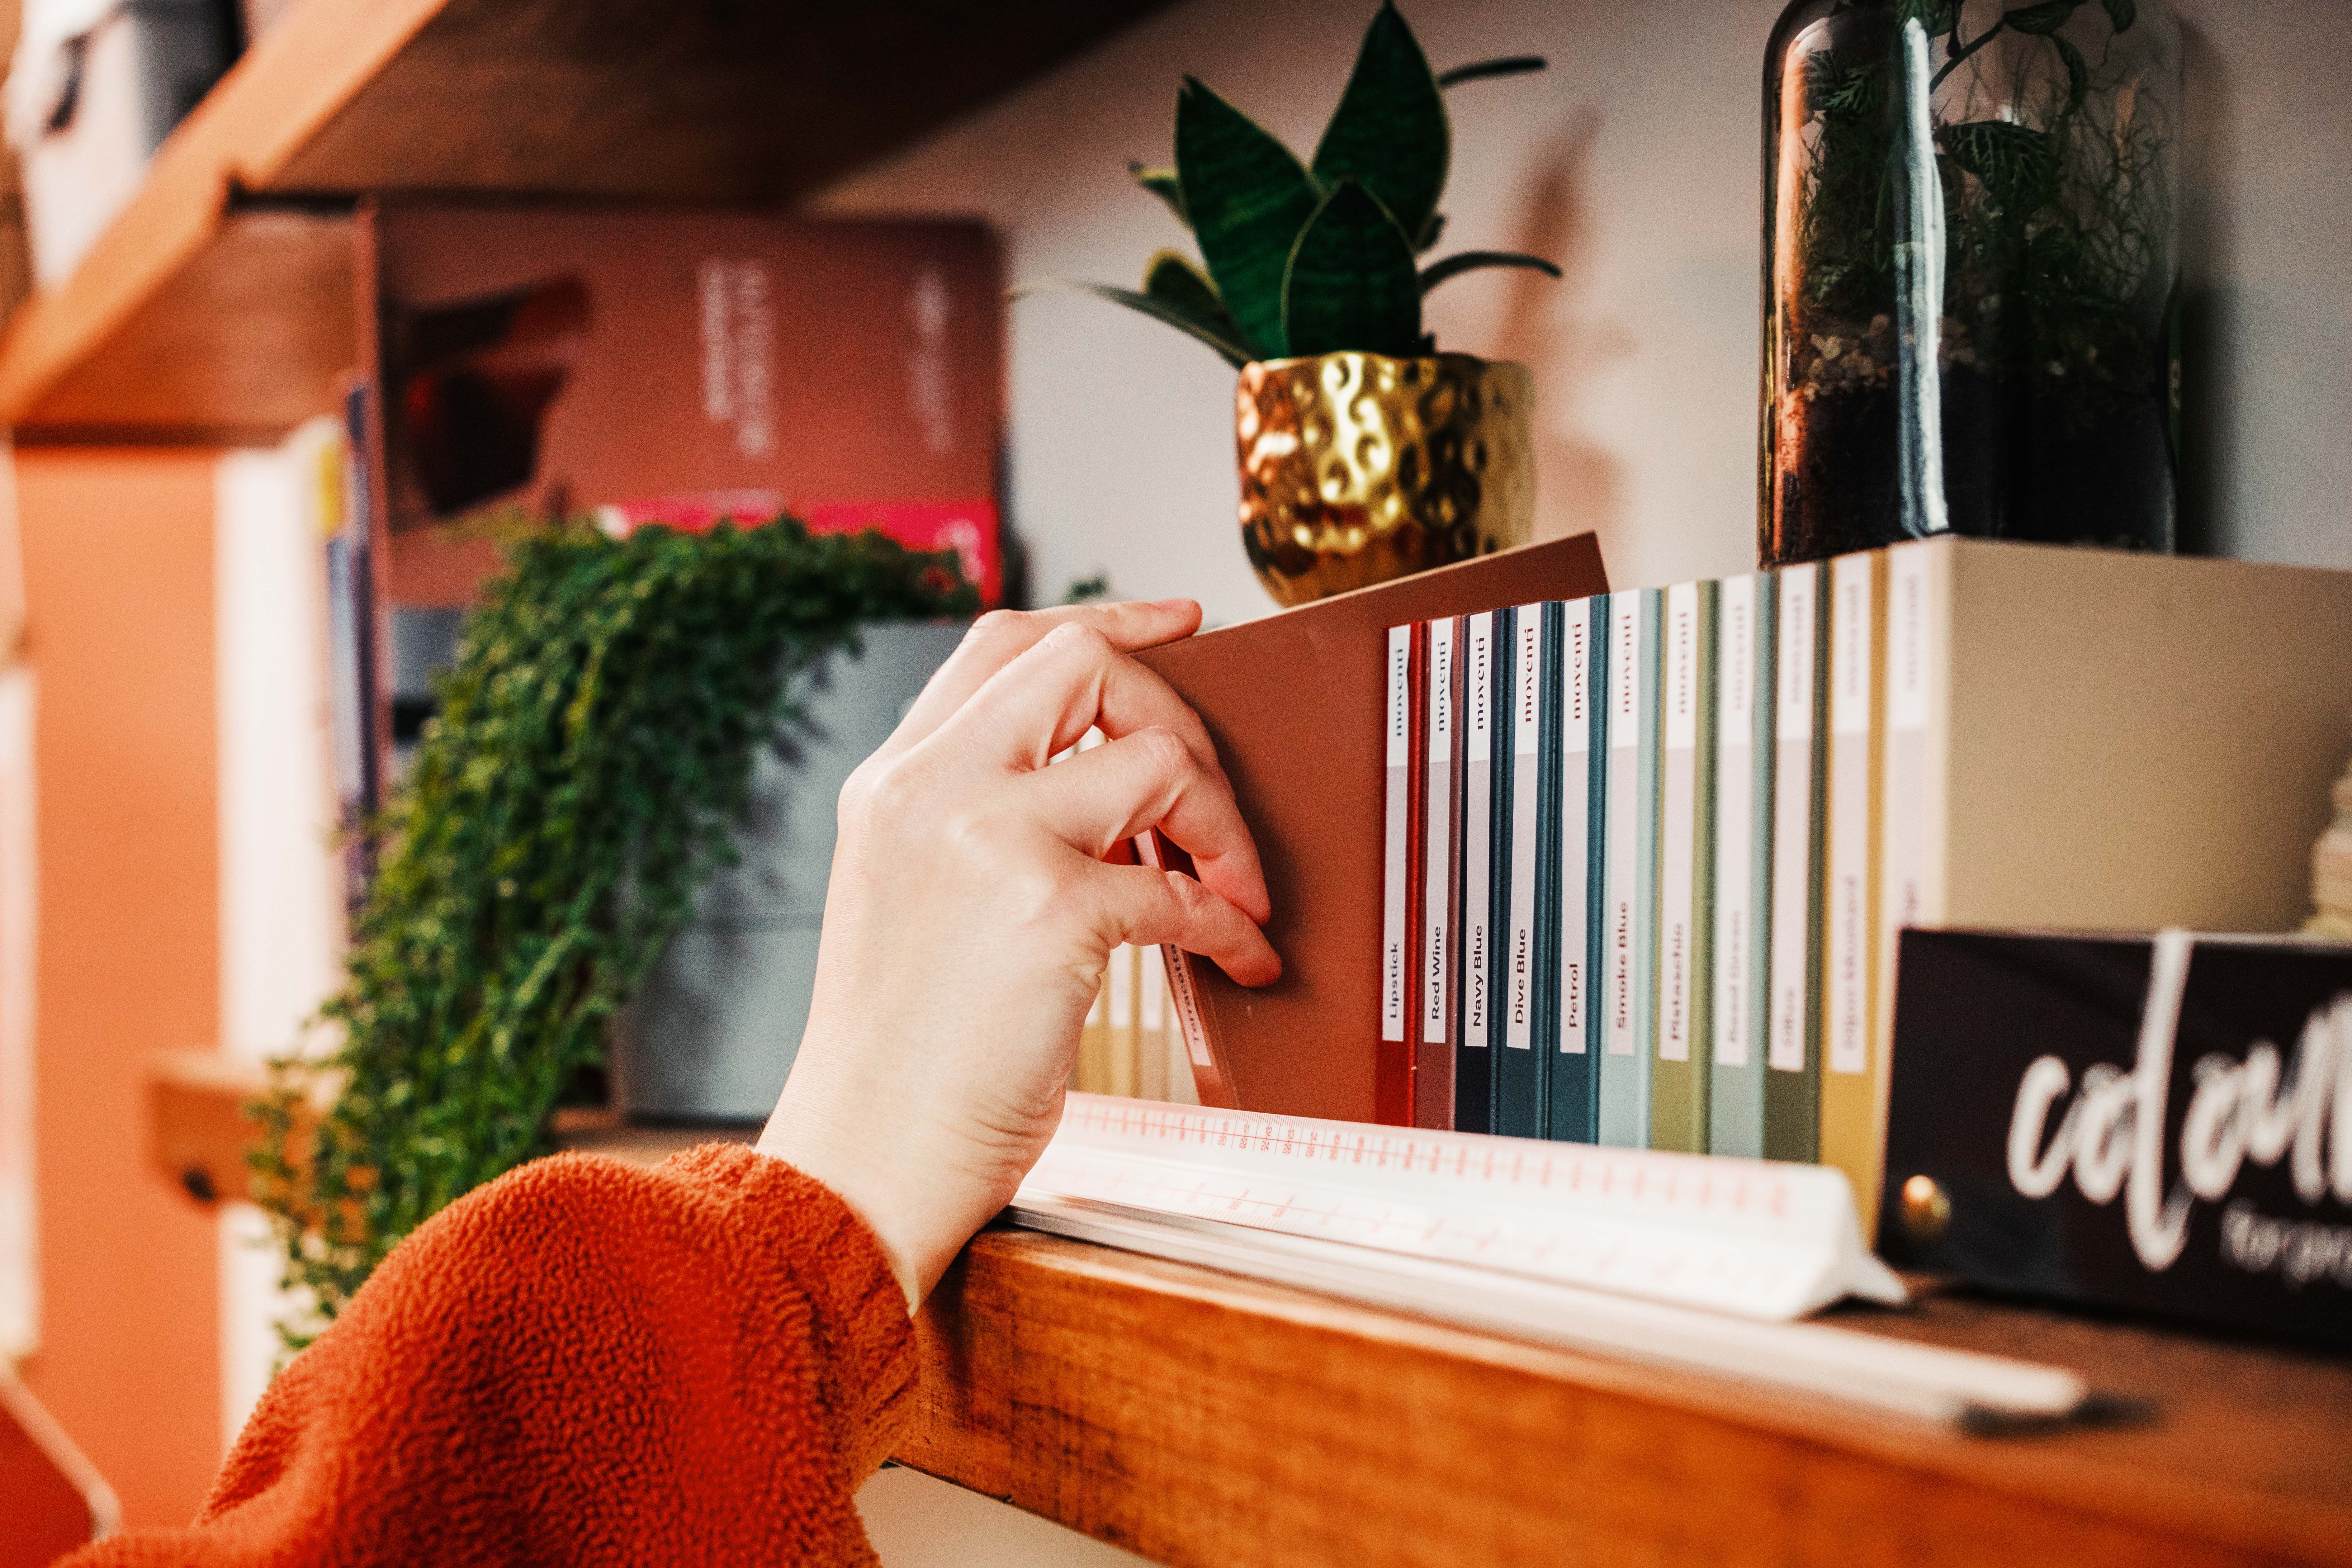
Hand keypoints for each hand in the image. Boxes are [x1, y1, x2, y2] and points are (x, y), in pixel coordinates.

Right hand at [757, 600, 1278, 1307]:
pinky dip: (1232, 922)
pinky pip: (1183, 889)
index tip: (1179, 624)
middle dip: (1177, 714)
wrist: (865, 1157)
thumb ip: (981, 816)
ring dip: (1221, 821)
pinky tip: (1239, 956)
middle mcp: (930, 790)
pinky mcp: (1047, 913)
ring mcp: (986, 842)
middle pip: (1085, 666)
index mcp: (895, 781)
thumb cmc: (901, 1053)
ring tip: (1235, 887)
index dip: (1106, 619)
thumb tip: (1102, 779)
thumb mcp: (911, 894)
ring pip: (1153, 757)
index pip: (1006, 643)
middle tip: (1208, 797)